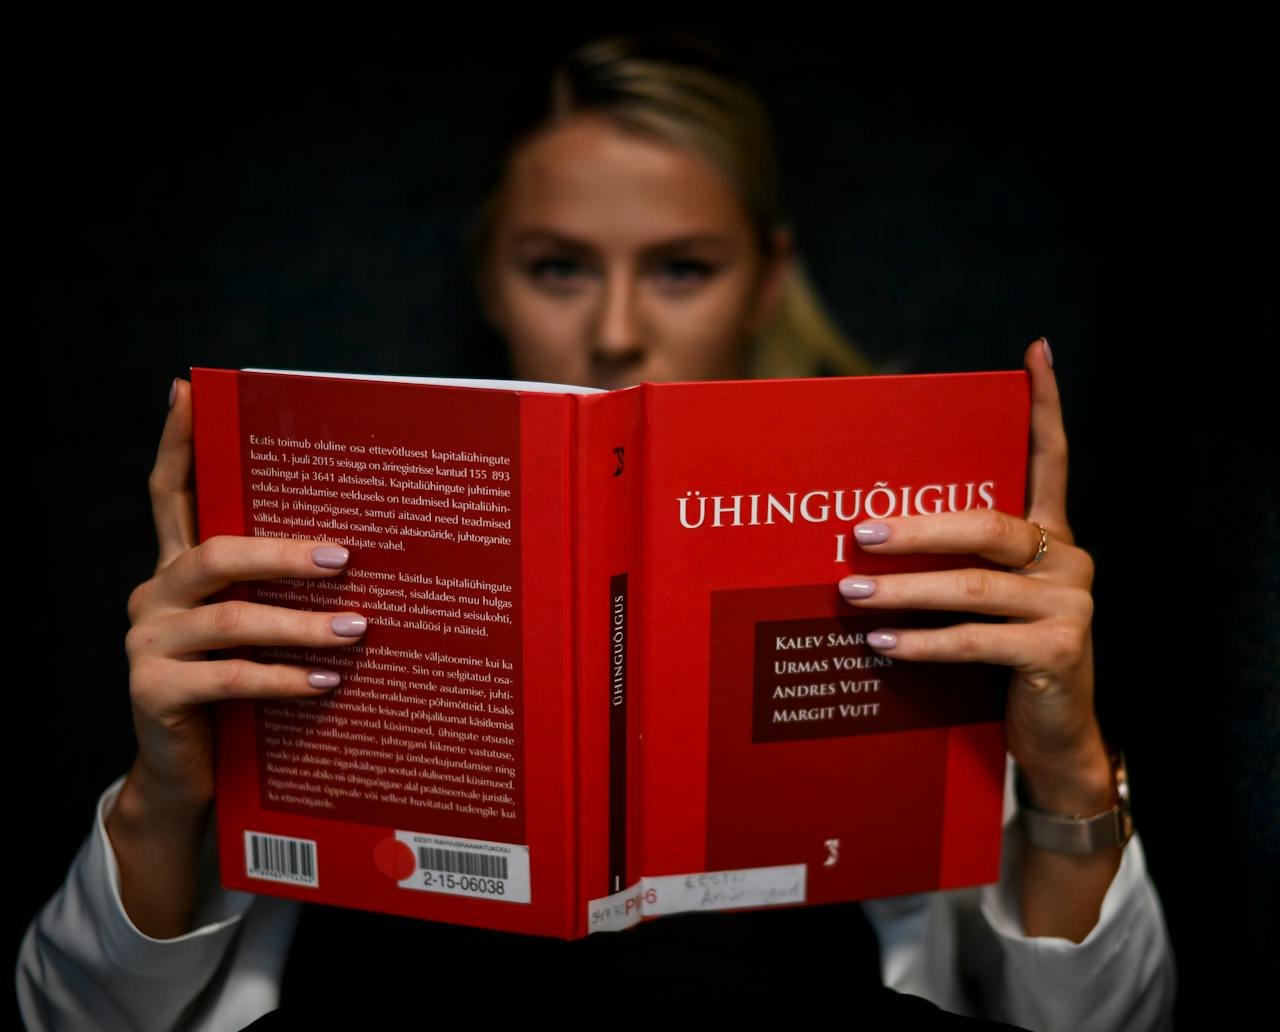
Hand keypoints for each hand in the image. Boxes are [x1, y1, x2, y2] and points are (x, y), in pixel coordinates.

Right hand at [121, 377, 369, 811]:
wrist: (192, 773)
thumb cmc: (238, 688)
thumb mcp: (254, 629)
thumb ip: (275, 589)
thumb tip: (355, 551)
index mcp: (177, 568)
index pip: (170, 493)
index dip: (177, 441)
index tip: (188, 388)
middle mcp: (154, 594)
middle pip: (215, 551)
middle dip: (283, 550)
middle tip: (344, 556)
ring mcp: (147, 641)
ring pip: (229, 616)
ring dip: (300, 622)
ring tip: (357, 627)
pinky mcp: (152, 690)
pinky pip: (229, 676)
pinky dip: (284, 678)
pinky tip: (327, 682)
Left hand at [838, 339, 1111, 813]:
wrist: (1054, 739)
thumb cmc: (1003, 661)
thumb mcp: (984, 602)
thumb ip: (956, 565)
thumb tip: (868, 538)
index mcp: (1051, 539)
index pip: (1053, 460)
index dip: (1046, 406)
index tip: (1035, 351)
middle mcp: (1068, 561)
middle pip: (988, 525)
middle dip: (917, 527)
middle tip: (857, 532)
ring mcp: (1070, 606)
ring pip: (974, 586)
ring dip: (905, 591)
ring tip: (850, 594)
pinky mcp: (1059, 653)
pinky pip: (977, 641)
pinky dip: (924, 645)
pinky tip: (882, 646)